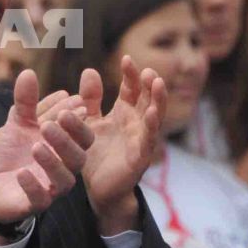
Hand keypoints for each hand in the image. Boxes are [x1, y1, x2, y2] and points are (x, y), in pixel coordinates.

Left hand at [0, 70, 92, 232]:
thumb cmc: (12, 153)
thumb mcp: (16, 124)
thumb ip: (24, 102)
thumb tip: (28, 73)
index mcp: (65, 147)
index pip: (81, 134)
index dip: (78, 121)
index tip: (72, 103)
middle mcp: (63, 168)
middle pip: (78, 156)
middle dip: (67, 139)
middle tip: (50, 123)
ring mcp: (50, 187)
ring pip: (65, 179)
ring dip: (52, 161)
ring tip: (36, 145)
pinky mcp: (34, 204)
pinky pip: (39, 199)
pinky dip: (32, 186)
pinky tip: (22, 172)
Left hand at [77, 60, 165, 233]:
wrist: (98, 189)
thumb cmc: (96, 154)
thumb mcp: (90, 122)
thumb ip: (90, 99)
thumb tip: (89, 70)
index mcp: (124, 113)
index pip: (131, 88)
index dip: (131, 74)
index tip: (127, 58)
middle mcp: (136, 123)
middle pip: (147, 98)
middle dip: (150, 84)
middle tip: (148, 69)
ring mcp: (141, 140)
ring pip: (155, 116)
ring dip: (158, 99)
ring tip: (158, 83)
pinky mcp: (140, 158)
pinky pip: (148, 140)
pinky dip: (152, 126)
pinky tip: (153, 114)